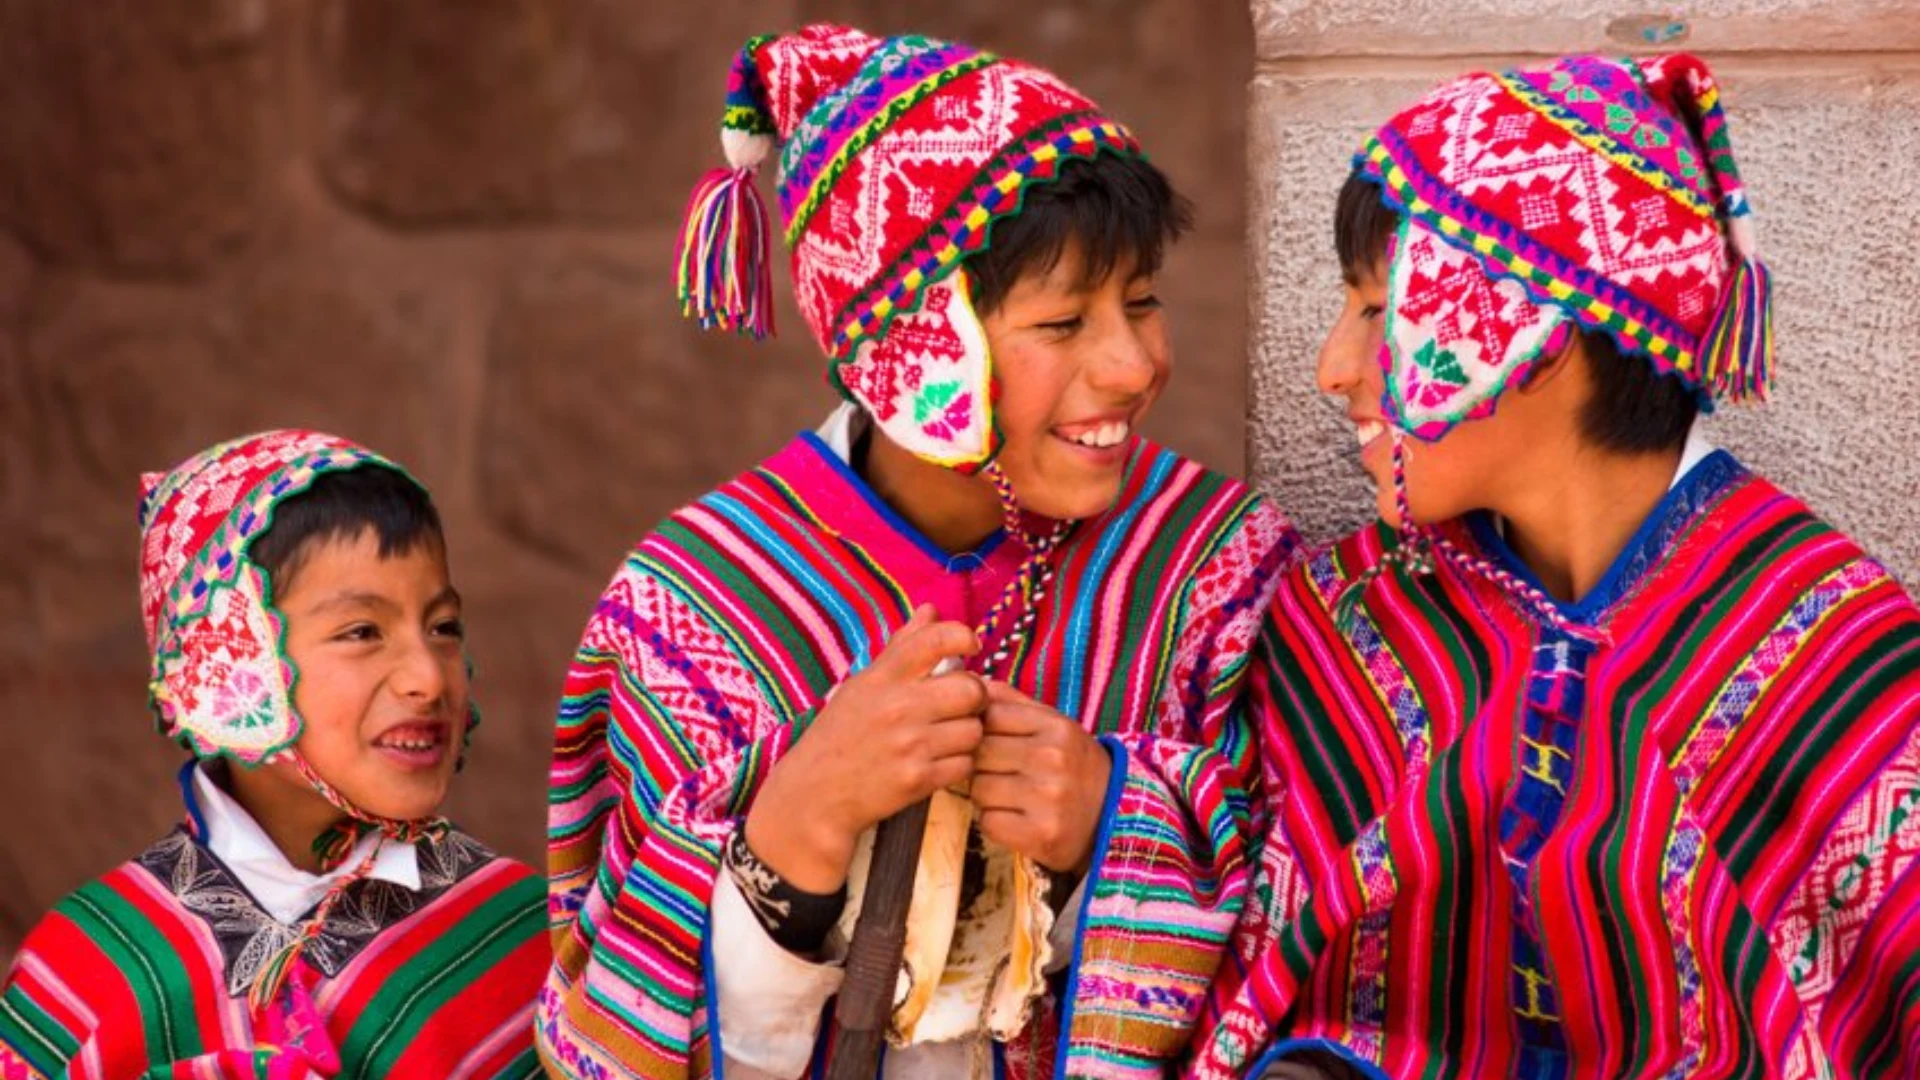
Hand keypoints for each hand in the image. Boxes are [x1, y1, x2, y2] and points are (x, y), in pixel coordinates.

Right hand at [746, 605, 985, 891]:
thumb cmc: (840, 736)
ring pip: (973, 730)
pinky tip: (940, 763)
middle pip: (971, 688)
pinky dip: (959, 765)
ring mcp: (909, 744)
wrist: (813, 797)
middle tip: (961, 706)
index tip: (969, 647)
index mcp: (882, 678)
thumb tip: (931, 610)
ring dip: (968, 735)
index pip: (936, 639)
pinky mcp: (917, 780)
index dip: (963, 636)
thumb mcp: (863, 686)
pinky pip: (965, 764)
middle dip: (975, 697)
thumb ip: (902, 648)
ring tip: (947, 738)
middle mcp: (897, 707)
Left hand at [970, 680, 1110, 872]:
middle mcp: (1054, 759)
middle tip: (1002, 774)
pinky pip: (989, 823)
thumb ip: (1011, 702)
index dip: (981, 730)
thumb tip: (969, 683)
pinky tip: (1016, 819)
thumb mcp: (1053, 725)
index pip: (988, 716)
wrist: (1113, 816)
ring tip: (1012, 797)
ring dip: (986, 796)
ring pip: (979, 790)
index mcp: (1056, 727)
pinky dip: (995, 823)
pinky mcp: (1043, 835)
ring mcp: (1050, 799)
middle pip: (978, 754)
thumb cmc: (1072, 764)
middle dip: (981, 765)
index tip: (994, 742)